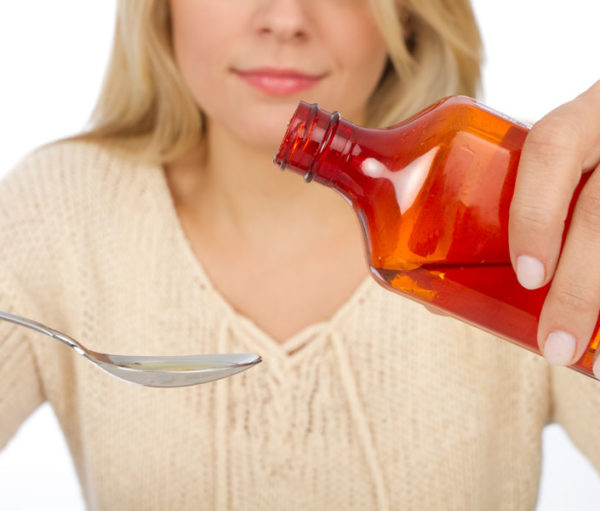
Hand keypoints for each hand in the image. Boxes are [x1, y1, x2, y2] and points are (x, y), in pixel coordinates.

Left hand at [509, 80, 599, 376]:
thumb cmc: (586, 167)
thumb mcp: (562, 166)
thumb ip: (514, 211)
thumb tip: (437, 300)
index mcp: (586, 114)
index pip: (554, 146)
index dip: (536, 212)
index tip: (529, 277)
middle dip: (581, 286)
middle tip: (555, 346)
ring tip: (597, 362)